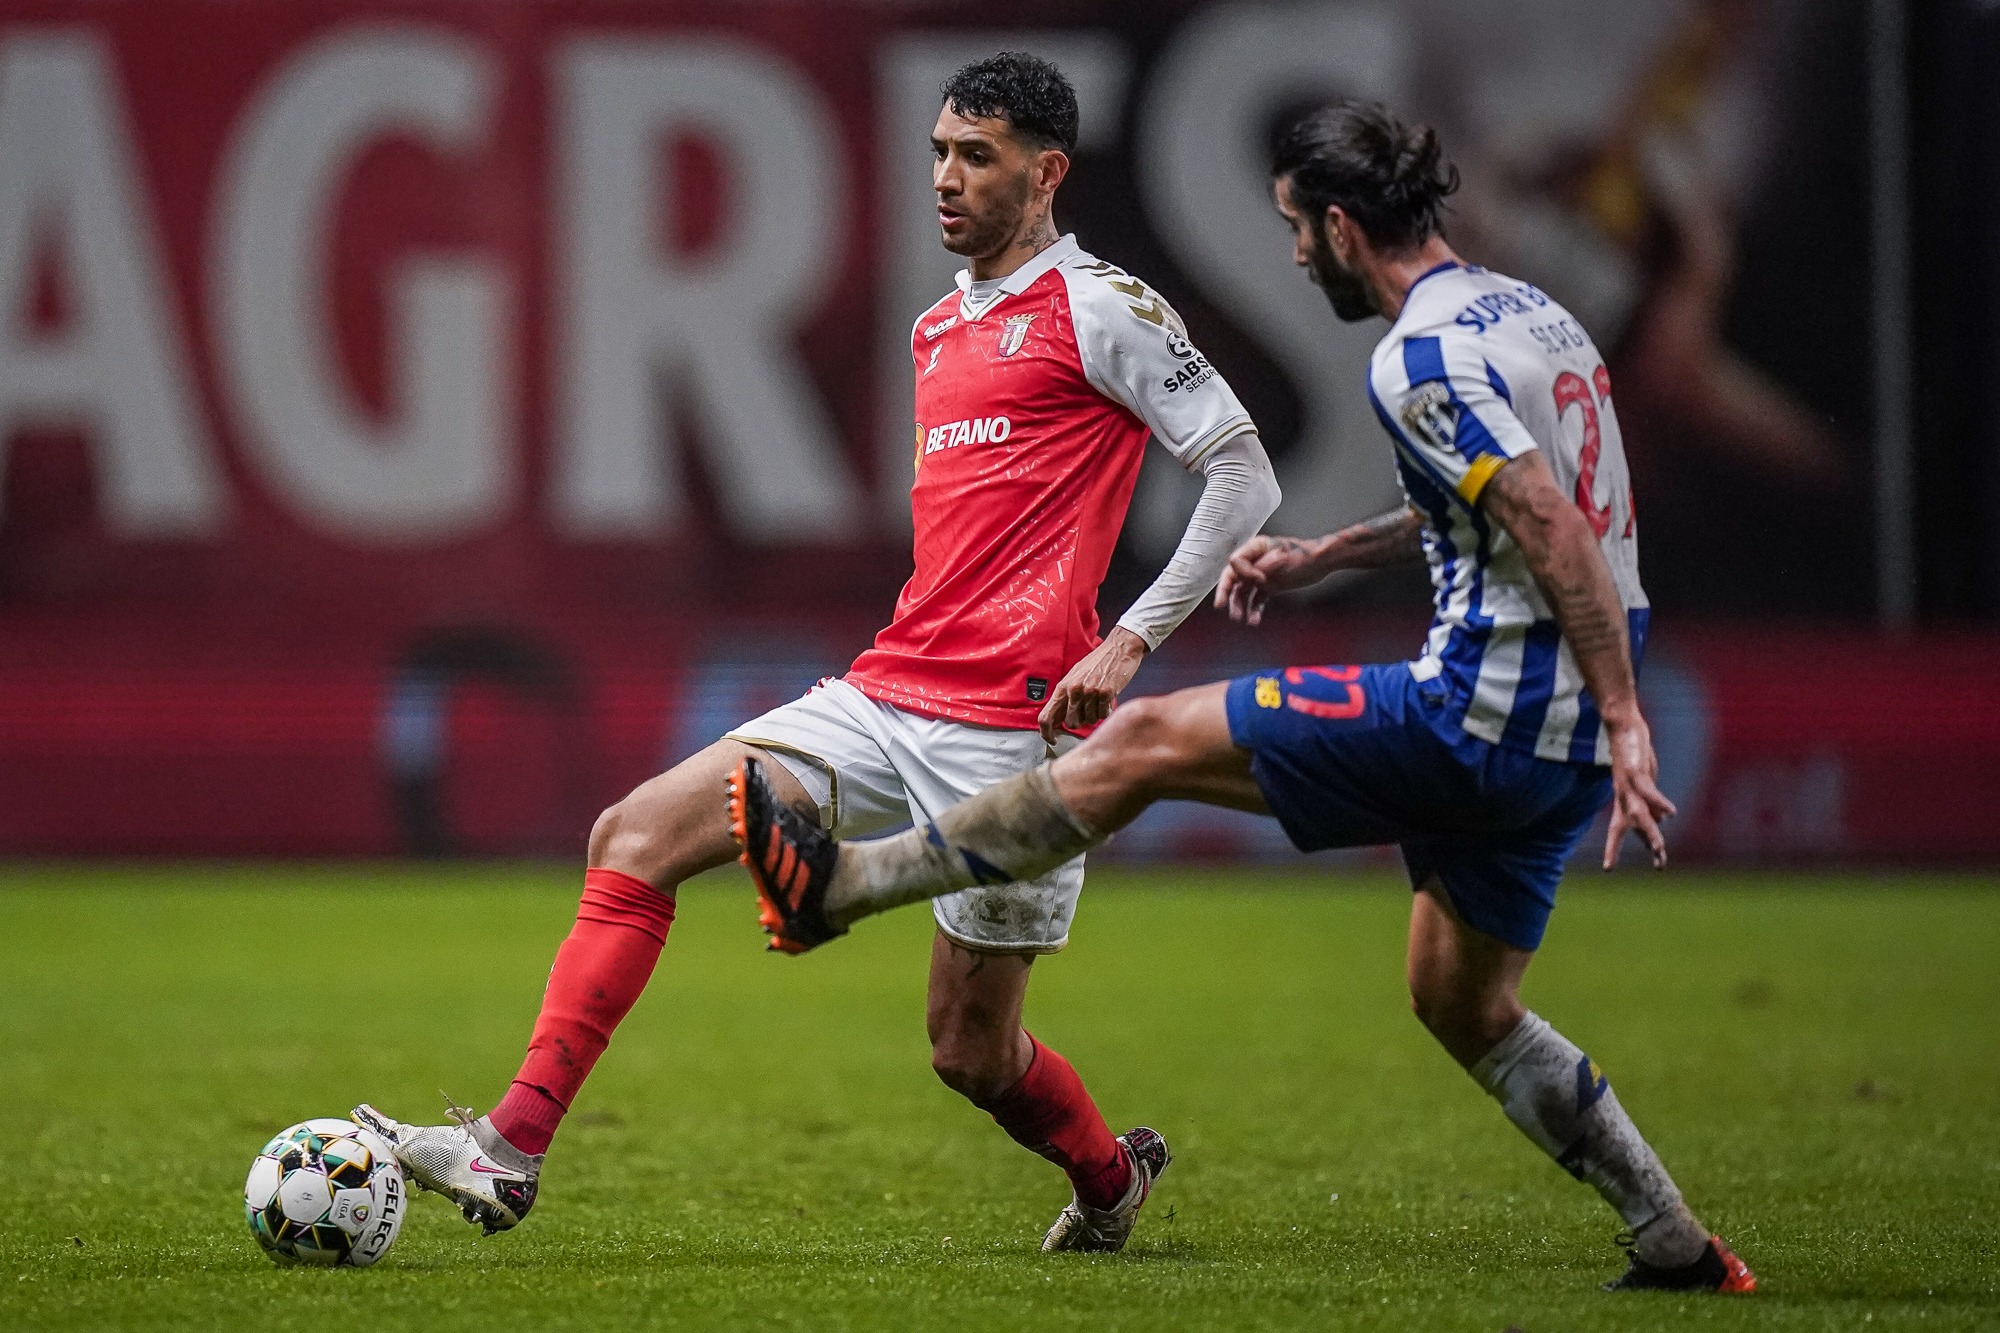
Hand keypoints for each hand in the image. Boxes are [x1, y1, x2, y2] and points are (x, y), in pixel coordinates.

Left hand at [1037, 627, 1147, 741]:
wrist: (1119, 649)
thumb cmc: (1098, 663)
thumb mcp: (1075, 677)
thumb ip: (1066, 697)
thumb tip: (1058, 721)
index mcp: (1063, 686)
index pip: (1046, 716)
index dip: (1047, 732)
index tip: (1053, 739)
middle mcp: (1074, 689)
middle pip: (1070, 723)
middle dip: (1079, 722)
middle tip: (1087, 710)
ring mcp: (1090, 691)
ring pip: (1089, 720)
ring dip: (1095, 714)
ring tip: (1099, 699)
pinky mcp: (1106, 693)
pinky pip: (1103, 715)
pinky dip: (1106, 711)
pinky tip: (1108, 699)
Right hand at [1214, 535, 1327, 625]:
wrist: (1322, 562)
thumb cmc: (1304, 555)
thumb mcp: (1282, 557)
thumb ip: (1259, 564)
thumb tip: (1237, 567)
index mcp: (1255, 547)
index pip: (1236, 561)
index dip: (1244, 573)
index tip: (1262, 580)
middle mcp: (1254, 561)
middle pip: (1233, 577)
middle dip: (1226, 592)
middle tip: (1219, 606)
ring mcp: (1261, 574)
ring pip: (1243, 591)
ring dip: (1239, 605)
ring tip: (1240, 619)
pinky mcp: (1269, 586)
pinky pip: (1256, 599)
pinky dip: (1254, 610)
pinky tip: (1254, 621)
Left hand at [1601, 711, 1677, 868]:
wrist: (1621, 723)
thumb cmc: (1633, 752)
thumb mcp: (1644, 781)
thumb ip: (1648, 802)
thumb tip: (1659, 823)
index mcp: (1624, 798)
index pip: (1618, 828)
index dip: (1613, 848)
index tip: (1608, 869)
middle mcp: (1623, 794)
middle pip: (1628, 825)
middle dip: (1642, 845)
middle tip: (1657, 866)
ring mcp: (1627, 782)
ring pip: (1638, 812)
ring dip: (1649, 832)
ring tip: (1660, 849)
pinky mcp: (1635, 769)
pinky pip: (1648, 789)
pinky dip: (1659, 801)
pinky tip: (1672, 812)